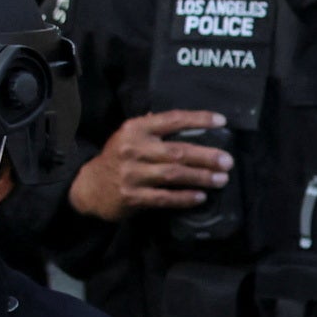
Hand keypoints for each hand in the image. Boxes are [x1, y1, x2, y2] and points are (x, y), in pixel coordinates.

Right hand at [68, 108, 230, 217]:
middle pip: (177, 151)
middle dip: (206, 156)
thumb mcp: (129, 136)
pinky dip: (184, 198)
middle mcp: (133, 148)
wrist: (89, 187)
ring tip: (221, 179)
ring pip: (173, 174)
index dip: (198, 119)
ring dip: (201, 177)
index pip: (172, 119)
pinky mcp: (132, 196)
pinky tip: (200, 197)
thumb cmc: (117, 158)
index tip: (221, 121)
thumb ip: (154, 128)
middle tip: (228, 161)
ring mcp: (132, 174)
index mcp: (135, 128)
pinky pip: (164, 197)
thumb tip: (189, 121)